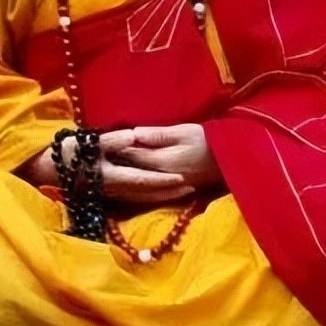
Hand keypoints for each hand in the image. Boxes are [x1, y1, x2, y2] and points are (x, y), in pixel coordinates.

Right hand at [16, 124, 220, 204]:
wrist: (46, 169)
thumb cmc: (68, 152)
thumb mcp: (89, 142)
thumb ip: (113, 141)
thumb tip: (134, 136)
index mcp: (111, 176)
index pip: (143, 180)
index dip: (163, 180)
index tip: (182, 179)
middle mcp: (114, 189)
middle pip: (147, 193)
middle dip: (169, 191)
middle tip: (192, 188)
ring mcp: (111, 194)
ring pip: (142, 197)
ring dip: (162, 196)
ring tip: (182, 192)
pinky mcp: (107, 194)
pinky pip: (134, 197)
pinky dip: (150, 196)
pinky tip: (159, 194)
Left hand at [99, 123, 221, 201]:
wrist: (229, 161)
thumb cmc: (207, 141)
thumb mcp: (184, 132)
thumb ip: (158, 135)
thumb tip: (134, 134)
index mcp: (162, 161)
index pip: (132, 155)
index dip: (116, 149)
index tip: (100, 143)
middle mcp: (161, 178)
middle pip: (132, 172)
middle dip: (116, 164)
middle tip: (97, 157)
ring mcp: (166, 188)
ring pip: (138, 187)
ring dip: (123, 179)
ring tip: (107, 171)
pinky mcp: (172, 192)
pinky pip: (147, 194)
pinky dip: (135, 189)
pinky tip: (127, 185)